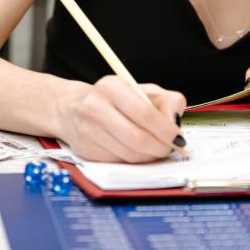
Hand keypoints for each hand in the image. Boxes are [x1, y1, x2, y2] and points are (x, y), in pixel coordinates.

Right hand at [56, 76, 186, 161]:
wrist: (71, 107)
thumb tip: (175, 123)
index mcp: (112, 87)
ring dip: (149, 157)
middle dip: (160, 148)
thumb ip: (166, 101)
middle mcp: (96, 107)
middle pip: (138, 138)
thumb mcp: (142, 90)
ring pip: (129, 155)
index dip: (165, 130)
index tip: (178, 138)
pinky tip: (137, 152)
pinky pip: (118, 162)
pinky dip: (133, 161)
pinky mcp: (85, 150)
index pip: (145, 113)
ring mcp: (88, 130)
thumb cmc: (114, 99)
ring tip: (156, 150)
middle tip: (170, 149)